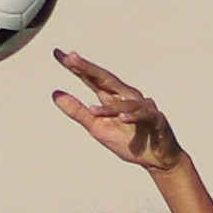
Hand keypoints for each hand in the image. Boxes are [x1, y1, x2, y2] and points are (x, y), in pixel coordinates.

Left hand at [52, 50, 181, 170]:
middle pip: (105, 79)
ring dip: (109, 108)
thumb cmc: (128, 140)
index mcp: (111, 98)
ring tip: (93, 112)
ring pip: (124, 102)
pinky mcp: (156, 119)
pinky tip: (123, 118)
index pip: (91, 78)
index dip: (75, 67)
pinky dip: (133, 116)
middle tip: (71, 58)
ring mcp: (142, 107)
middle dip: (89, 69)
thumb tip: (55, 94)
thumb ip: (78, 111)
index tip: (58, 54)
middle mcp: (127, 97)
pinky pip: (143, 116)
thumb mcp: (97, 127)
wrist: (156, 158)